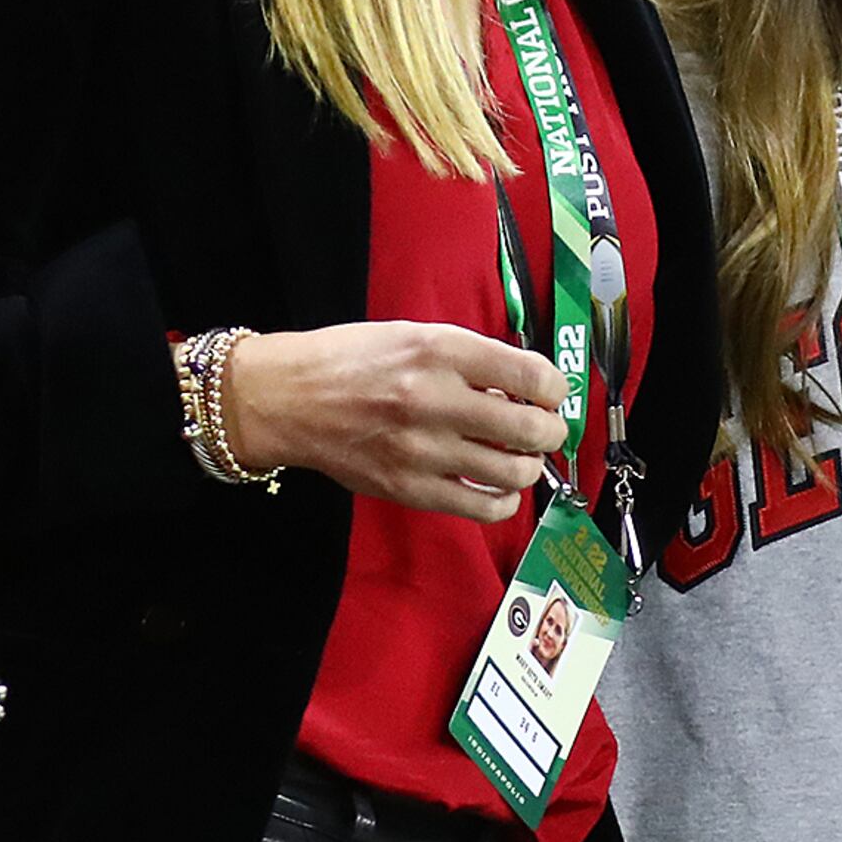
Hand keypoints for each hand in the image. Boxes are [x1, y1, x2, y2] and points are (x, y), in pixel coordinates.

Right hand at [218, 322, 568, 520]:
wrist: (286, 399)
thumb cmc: (350, 361)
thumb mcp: (414, 334)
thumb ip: (469, 357)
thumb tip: (524, 384)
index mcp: (439, 351)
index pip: (530, 374)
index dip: (555, 387)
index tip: (552, 392)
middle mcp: (435, 400)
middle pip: (531, 428)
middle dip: (551, 430)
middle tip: (545, 428)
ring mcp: (422, 450)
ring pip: (514, 472)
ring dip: (530, 465)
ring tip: (521, 457)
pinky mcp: (409, 489)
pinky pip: (482, 507)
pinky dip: (503, 500)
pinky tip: (498, 487)